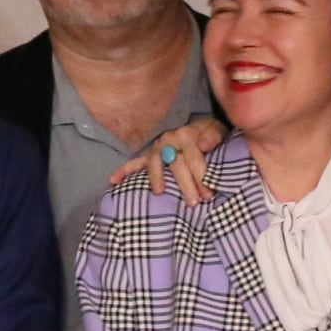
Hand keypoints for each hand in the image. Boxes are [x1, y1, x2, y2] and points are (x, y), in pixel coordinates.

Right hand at [107, 119, 229, 201]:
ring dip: (157, 178)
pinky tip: (113, 181)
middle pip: (176, 163)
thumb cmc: (210, 134)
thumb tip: (204, 144)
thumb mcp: (217, 130)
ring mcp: (158, 148)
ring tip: (160, 192)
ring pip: (155, 164)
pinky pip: (134, 163)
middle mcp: (170, 139)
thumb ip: (213, 137)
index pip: (192, 157)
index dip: (201, 176)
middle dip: (185, 184)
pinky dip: (123, 171)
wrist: (200, 127)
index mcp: (187, 134)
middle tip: (194, 202)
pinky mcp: (150, 156)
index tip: (209, 194)